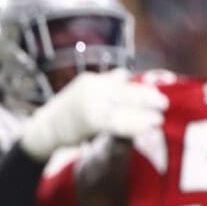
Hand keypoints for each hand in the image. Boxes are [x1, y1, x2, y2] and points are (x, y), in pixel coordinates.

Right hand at [20, 69, 168, 159]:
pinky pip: (116, 123)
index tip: (156, 93)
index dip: (141, 89)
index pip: (121, 82)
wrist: (43, 131)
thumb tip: (125, 74)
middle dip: (146, 98)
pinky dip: (132, 125)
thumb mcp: (83, 92)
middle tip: (164, 103)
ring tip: (158, 119)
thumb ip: (105, 84)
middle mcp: (91, 90)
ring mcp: (90, 104)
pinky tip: (144, 127)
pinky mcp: (90, 121)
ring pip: (122, 108)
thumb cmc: (66, 114)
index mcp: (90, 81)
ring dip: (142, 114)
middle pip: (125, 92)